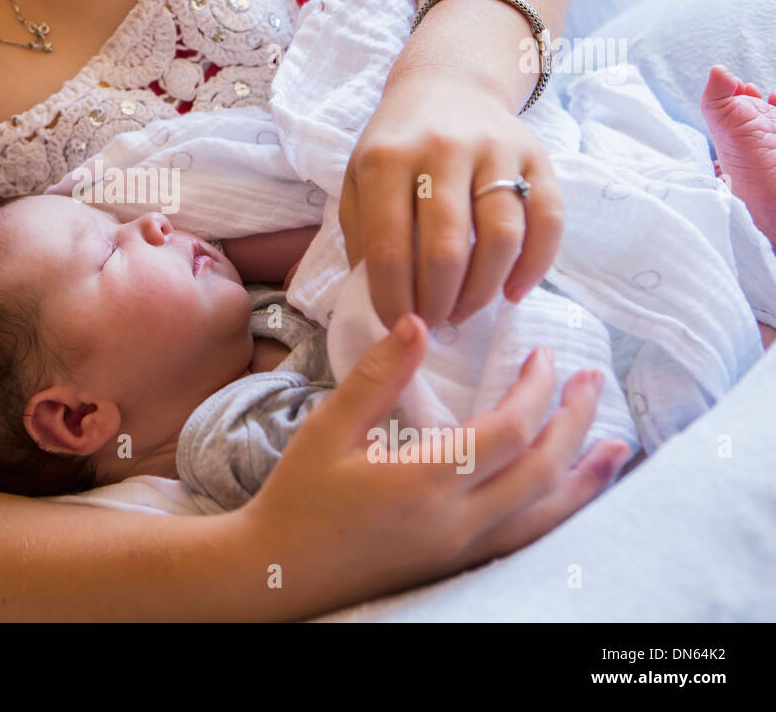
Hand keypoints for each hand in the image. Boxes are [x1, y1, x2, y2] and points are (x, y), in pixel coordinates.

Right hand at [235, 314, 629, 616]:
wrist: (279, 574)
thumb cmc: (298, 499)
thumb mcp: (327, 429)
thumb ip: (376, 377)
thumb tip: (417, 322)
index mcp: (425, 482)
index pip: (509, 431)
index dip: (536, 390)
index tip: (542, 356)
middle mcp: (458, 523)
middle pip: (542, 470)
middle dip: (575, 421)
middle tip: (591, 380)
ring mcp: (463, 552)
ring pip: (549, 516)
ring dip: (586, 477)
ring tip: (618, 446)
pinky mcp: (458, 566)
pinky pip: (530, 541)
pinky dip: (562, 514)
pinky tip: (571, 497)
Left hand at [339, 75, 563, 328]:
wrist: (447, 85)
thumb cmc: (396, 146)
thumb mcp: (358, 179)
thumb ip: (361, 234)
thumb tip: (377, 296)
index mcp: (387, 159)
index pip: (389, 247)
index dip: (393, 298)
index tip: (397, 324)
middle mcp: (442, 149)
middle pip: (447, 248)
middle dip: (438, 302)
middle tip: (434, 323)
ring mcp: (494, 150)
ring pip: (501, 237)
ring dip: (483, 290)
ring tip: (465, 310)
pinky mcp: (537, 154)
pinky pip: (548, 219)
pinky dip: (535, 265)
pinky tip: (513, 292)